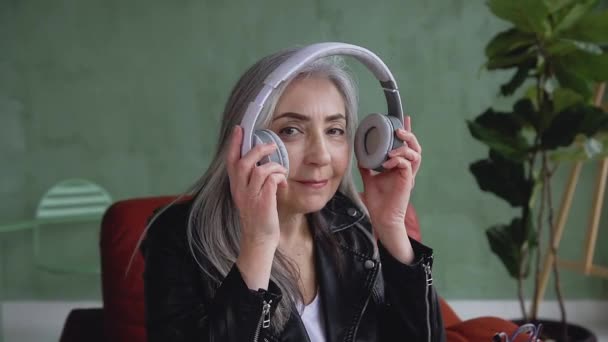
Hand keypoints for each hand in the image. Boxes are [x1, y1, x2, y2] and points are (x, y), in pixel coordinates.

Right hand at [226, 125, 286, 247]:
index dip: (234, 143)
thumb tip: (262, 163)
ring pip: (260, 170)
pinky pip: (272, 181)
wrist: (258, 240)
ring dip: (274, 166)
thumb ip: (251, 180)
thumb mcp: (248, 196)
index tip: (239, 129)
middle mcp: (240, 190)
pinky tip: (283, 182)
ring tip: (281, 170)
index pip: (231, 161)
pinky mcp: (263, 203)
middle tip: (270, 146)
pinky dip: (279, 177)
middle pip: (244, 162)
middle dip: (258, 150)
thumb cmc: (257, 217)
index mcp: (236, 187)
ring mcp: (251, 197)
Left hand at [359, 117, 421, 238]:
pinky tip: (388, 161)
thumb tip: (360, 156)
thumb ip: (367, 167)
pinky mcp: (407, 182)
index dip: (406, 133)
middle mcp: (405, 169)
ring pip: (415, 154)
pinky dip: (398, 160)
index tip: (404, 119)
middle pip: (415, 147)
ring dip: (404, 147)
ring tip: (393, 145)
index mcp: (399, 167)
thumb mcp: (369, 179)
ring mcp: (407, 176)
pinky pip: (406, 165)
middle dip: (409, 135)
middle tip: (399, 129)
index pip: (405, 146)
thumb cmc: (378, 201)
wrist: (381, 218)